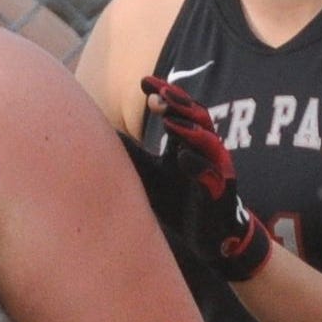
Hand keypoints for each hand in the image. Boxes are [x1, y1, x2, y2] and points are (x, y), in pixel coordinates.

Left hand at [132, 77, 270, 281]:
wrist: (208, 239)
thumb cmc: (178, 202)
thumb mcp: (150, 174)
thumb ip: (132, 153)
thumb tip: (101, 133)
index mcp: (187, 143)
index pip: (179, 110)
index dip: (165, 94)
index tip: (144, 82)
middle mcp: (205, 152)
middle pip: (198, 118)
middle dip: (180, 103)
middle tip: (158, 94)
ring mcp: (216, 172)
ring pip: (209, 143)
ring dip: (190, 129)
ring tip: (169, 120)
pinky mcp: (220, 195)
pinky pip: (213, 177)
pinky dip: (199, 166)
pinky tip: (182, 158)